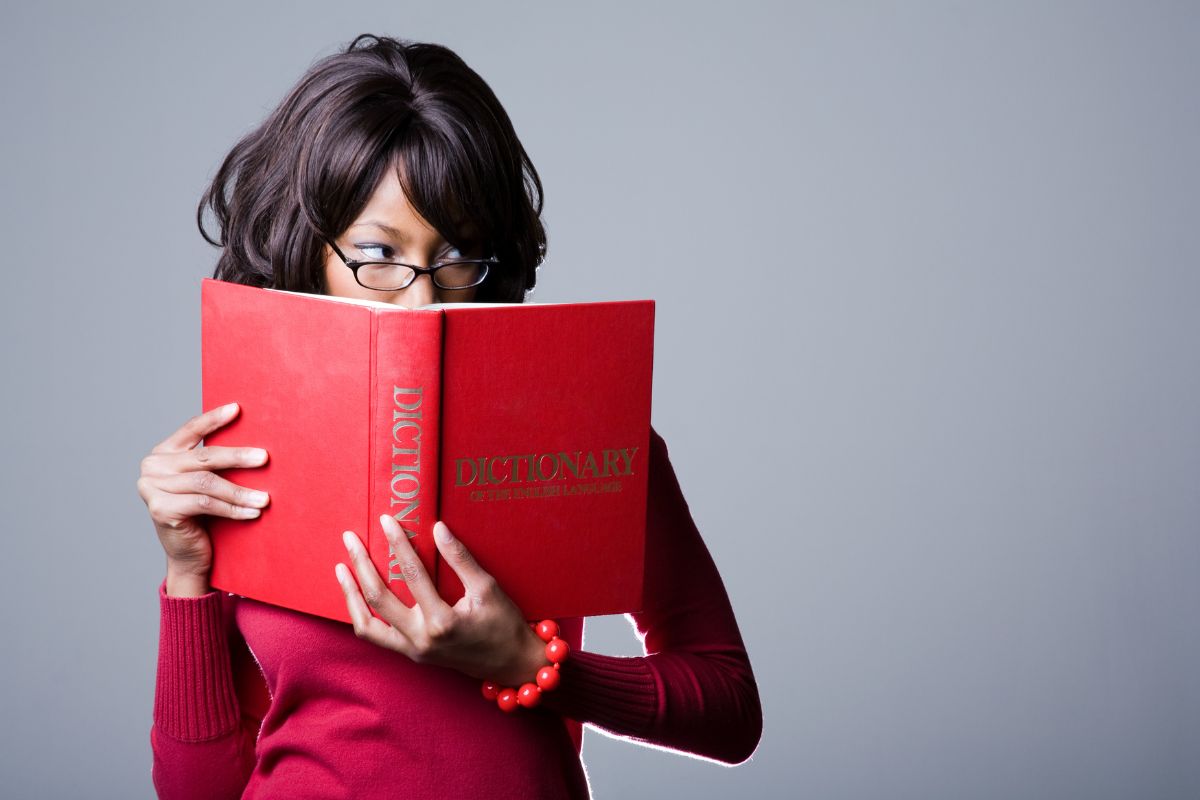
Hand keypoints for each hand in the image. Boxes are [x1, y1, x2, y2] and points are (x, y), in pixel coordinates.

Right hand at [137, 402, 270, 591]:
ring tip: (265, 498)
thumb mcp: (206, 482)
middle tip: (265, 458)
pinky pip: (205, 503)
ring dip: (240, 491)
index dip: (214, 419)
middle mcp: (152, 467)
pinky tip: (253, 513)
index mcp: (162, 453)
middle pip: (204, 458)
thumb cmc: (204, 515)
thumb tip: (253, 441)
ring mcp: (152, 488)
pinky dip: (232, 509)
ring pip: (207, 483)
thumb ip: (214, 461)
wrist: (189, 557)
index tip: (238, 409)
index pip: (191, 430)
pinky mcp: (160, 509)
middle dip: (238, 457)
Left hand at [335, 515, 547, 686]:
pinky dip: (362, 615)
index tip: (387, 521)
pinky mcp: (412, 655)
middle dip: (361, 564)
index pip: (412, 574)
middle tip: (350, 539)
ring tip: (341, 570)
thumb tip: (438, 529)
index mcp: (441, 622)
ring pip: (366, 625)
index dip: (397, 543)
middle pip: (377, 598)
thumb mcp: (487, 588)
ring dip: (351, 596)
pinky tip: (357, 595)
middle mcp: (420, 639)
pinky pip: (376, 636)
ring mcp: (412, 650)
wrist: (511, 664)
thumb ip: (460, 559)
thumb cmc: (504, 625)